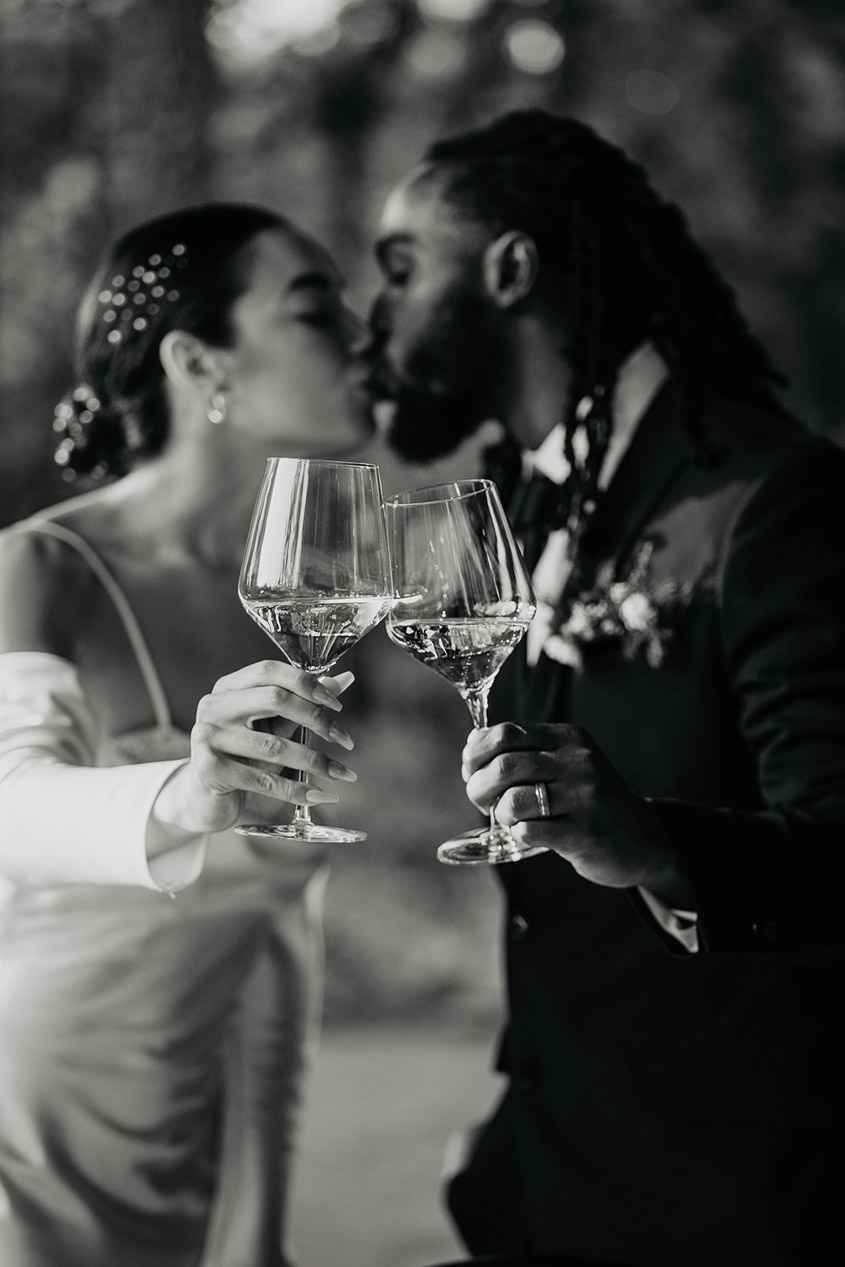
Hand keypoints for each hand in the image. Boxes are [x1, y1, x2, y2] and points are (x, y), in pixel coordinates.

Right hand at [155, 661, 356, 836]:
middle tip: (346, 740)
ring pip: (274, 745)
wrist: (205, 799)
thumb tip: (345, 679)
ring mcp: (208, 737)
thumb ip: (302, 703)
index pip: (270, 671)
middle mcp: (214, 706)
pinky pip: (263, 780)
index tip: (337, 705)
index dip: (307, 684)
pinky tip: (320, 795)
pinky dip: (297, 790)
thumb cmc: (242, 756)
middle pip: (274, 699)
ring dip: (316, 761)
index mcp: (228, 687)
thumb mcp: (272, 726)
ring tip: (343, 774)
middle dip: (317, 719)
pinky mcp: (209, 770)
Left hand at [461, 722, 692, 905]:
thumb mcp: (566, 763)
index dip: (477, 752)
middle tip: (481, 801)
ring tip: (508, 820)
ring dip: (499, 814)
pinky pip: (529, 831)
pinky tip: (527, 834)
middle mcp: (578, 762)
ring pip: (513, 800)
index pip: (506, 733)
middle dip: (479, 786)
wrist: (645, 840)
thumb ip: (525, 752)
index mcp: (569, 738)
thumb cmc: (590, 801)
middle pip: (504, 765)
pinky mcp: (585, 833)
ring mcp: (584, 797)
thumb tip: (472, 743)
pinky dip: (517, 834)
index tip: (471, 769)